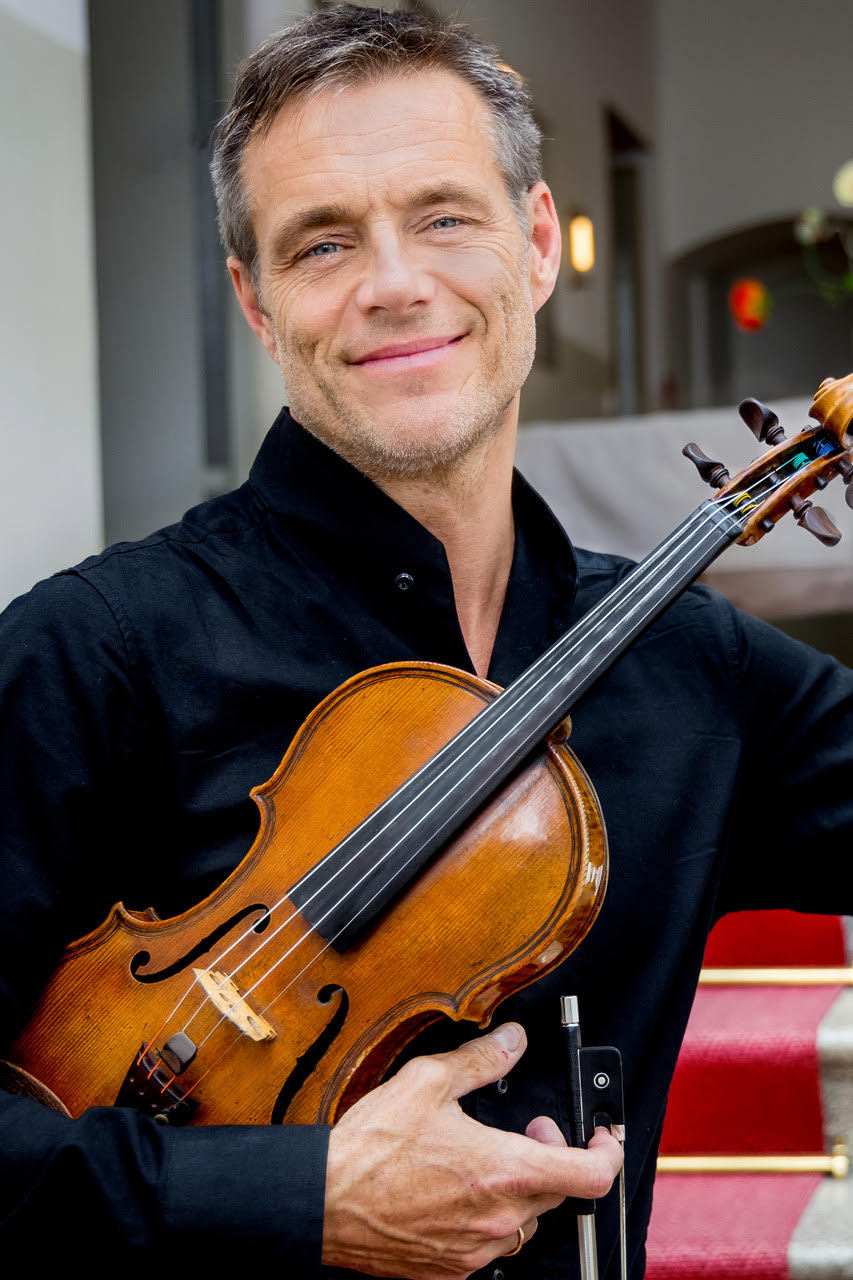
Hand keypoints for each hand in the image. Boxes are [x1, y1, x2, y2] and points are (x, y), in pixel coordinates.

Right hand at [322, 1022, 622, 1278]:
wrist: (325, 1202)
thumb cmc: (369, 1149)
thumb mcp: (427, 1081)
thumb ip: (481, 1059)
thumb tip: (512, 1041)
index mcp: (503, 1171)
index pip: (591, 1175)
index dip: (608, 1152)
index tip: (601, 1137)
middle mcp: (499, 1218)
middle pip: (560, 1192)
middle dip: (553, 1155)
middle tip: (528, 1130)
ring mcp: (477, 1248)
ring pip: (527, 1220)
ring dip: (522, 1187)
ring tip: (488, 1157)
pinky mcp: (454, 1266)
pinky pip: (493, 1241)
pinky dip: (492, 1212)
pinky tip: (460, 1186)